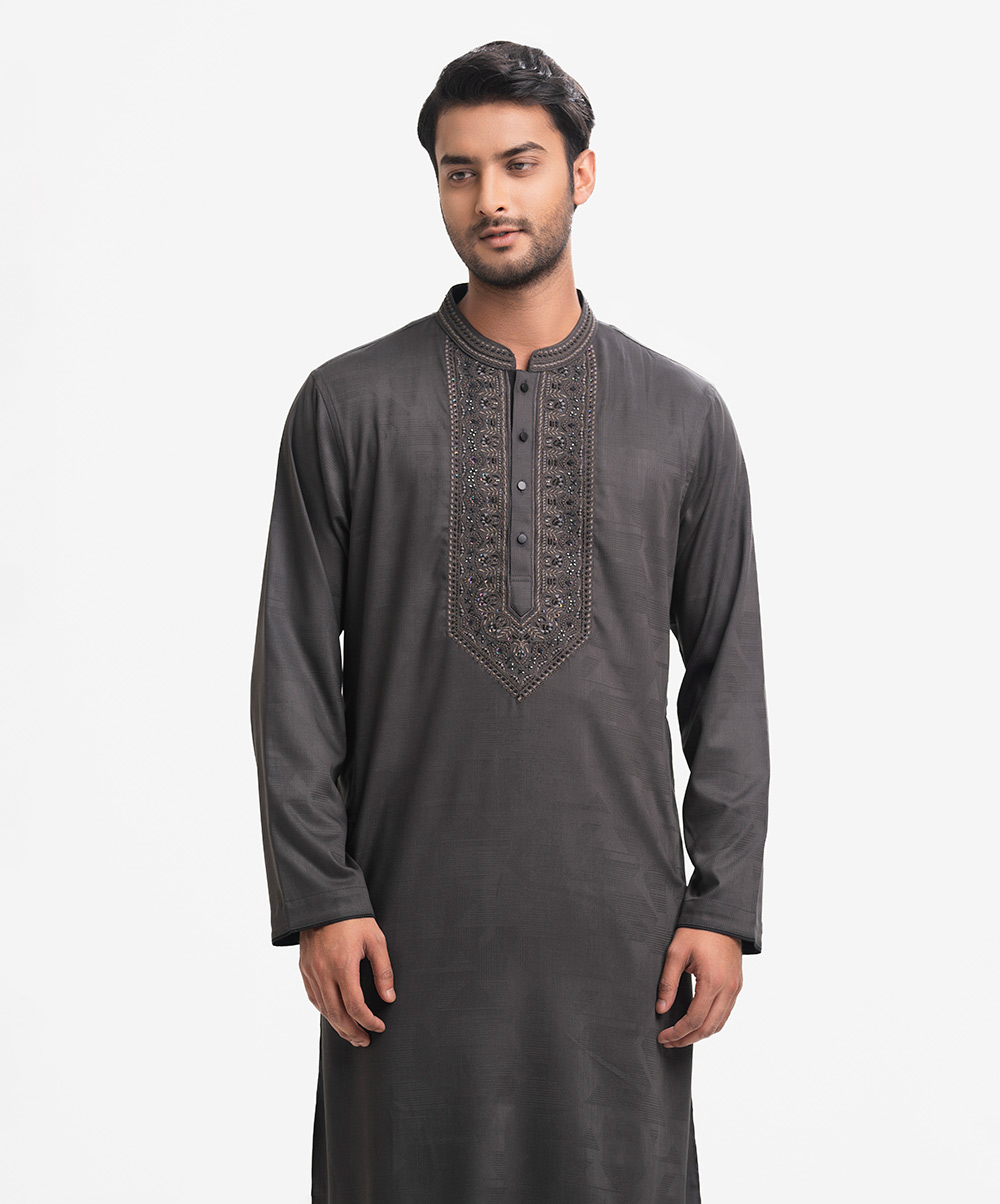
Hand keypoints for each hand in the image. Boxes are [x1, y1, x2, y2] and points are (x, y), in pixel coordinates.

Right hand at [299, 917, 395, 1046]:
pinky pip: (314, 997)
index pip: (355, 1006)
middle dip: (353, 1031)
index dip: (368, 1021)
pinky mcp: (304, 969)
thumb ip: (383, 971)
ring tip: (352, 1035)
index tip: (379, 1027)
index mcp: (343, 966)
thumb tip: (389, 997)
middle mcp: (323, 972)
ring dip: (338, 1026)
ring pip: (324, 1009)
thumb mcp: (376, 940)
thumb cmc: (353, 918)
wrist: (324, 900)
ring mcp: (311, 972)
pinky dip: (325, 1011)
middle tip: (365, 1041)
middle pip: (337, 1014)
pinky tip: (334, 1016)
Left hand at [656, 927, 742, 1047]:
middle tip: (669, 1042)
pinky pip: (726, 1013)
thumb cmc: (697, 930)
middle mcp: (728, 989)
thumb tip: (661, 1008)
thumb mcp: (676, 952)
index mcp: (713, 982)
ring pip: (719, 1024)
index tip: (663, 1037)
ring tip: (681, 1036)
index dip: (677, 1033)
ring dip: (700, 1034)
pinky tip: (698, 1023)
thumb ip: (668, 982)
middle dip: (687, 1039)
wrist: (721, 916)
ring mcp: (735, 988)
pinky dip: (712, 1023)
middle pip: (708, 1028)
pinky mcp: (737, 985)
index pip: (694, 1020)